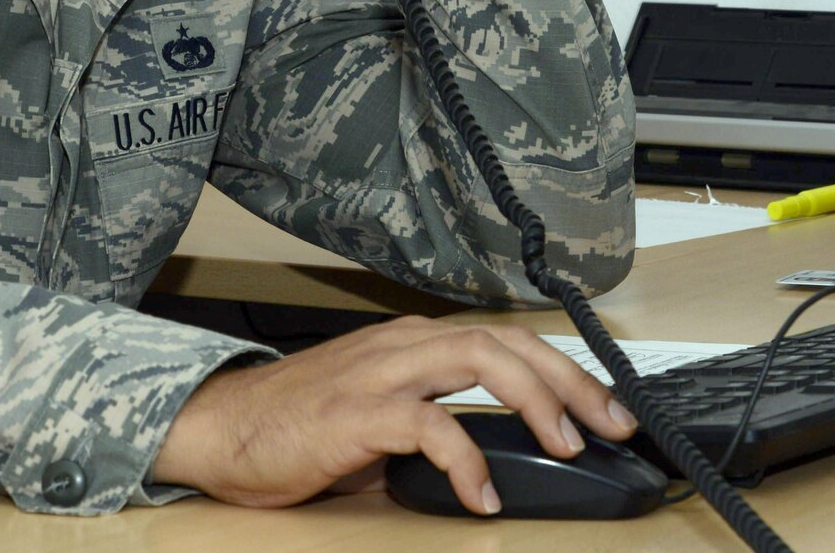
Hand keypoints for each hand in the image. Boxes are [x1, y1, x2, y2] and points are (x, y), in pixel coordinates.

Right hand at [151, 316, 637, 514]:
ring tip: (564, 445)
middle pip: (506, 341)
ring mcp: (380, 373)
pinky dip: (465, 457)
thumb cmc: (294, 426)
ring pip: (478, 358)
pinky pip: (428, 423)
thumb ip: (431, 423)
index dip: (565, 370)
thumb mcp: (376, 416)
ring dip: (534, 399)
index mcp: (411, 344)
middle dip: (570, 380)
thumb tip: (497, 461)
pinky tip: (482, 494)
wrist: (221, 428)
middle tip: (612, 425)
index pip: (505, 340)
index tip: (608, 408)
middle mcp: (403, 345)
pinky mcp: (357, 412)